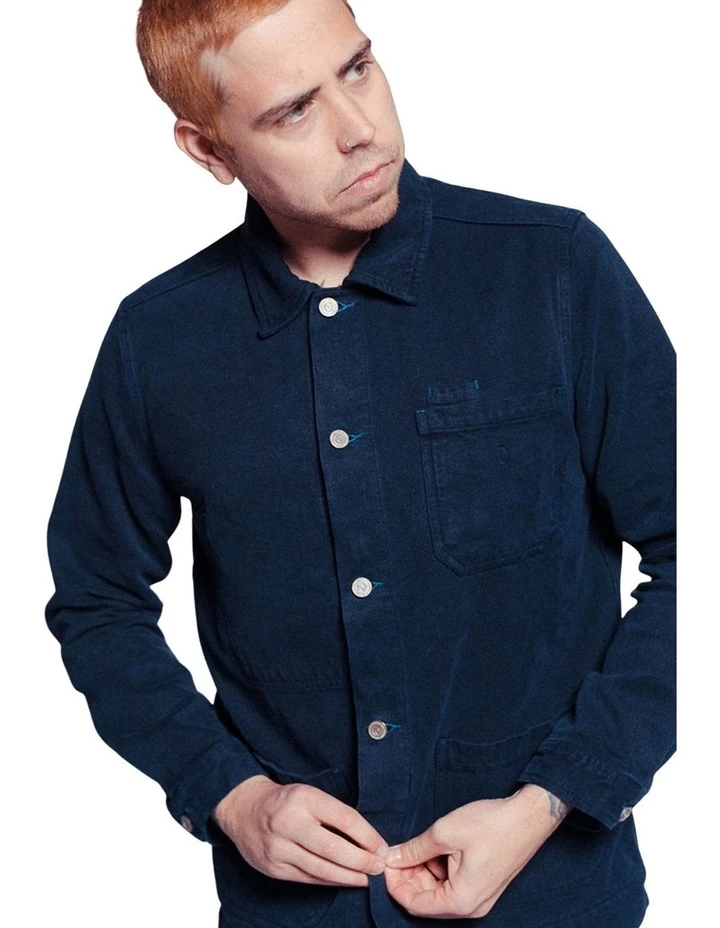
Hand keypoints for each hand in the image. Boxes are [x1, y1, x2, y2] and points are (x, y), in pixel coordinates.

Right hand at [212, 774, 388, 886]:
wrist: (244, 809)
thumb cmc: (285, 801)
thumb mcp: (309, 795)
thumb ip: (333, 814)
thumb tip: (368, 839)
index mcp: (303, 798)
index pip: (344, 818)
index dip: (368, 836)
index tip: (382, 847)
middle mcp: (290, 823)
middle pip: (334, 849)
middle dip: (361, 862)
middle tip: (379, 868)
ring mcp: (279, 848)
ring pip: (322, 869)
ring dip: (349, 877)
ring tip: (367, 879)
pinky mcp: (273, 868)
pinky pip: (308, 878)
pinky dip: (329, 881)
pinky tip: (344, 881)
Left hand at [384, 784, 567, 918]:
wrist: (528, 817)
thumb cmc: (492, 824)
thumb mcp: (445, 833)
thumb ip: (415, 850)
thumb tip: (393, 858)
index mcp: (461, 900)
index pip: (415, 904)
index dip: (395, 884)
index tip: (386, 862)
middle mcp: (471, 907)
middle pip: (426, 901)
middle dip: (407, 878)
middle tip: (396, 852)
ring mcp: (479, 898)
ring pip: (438, 893)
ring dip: (422, 873)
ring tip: (414, 846)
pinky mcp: (483, 886)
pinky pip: (452, 886)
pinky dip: (438, 870)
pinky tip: (433, 849)